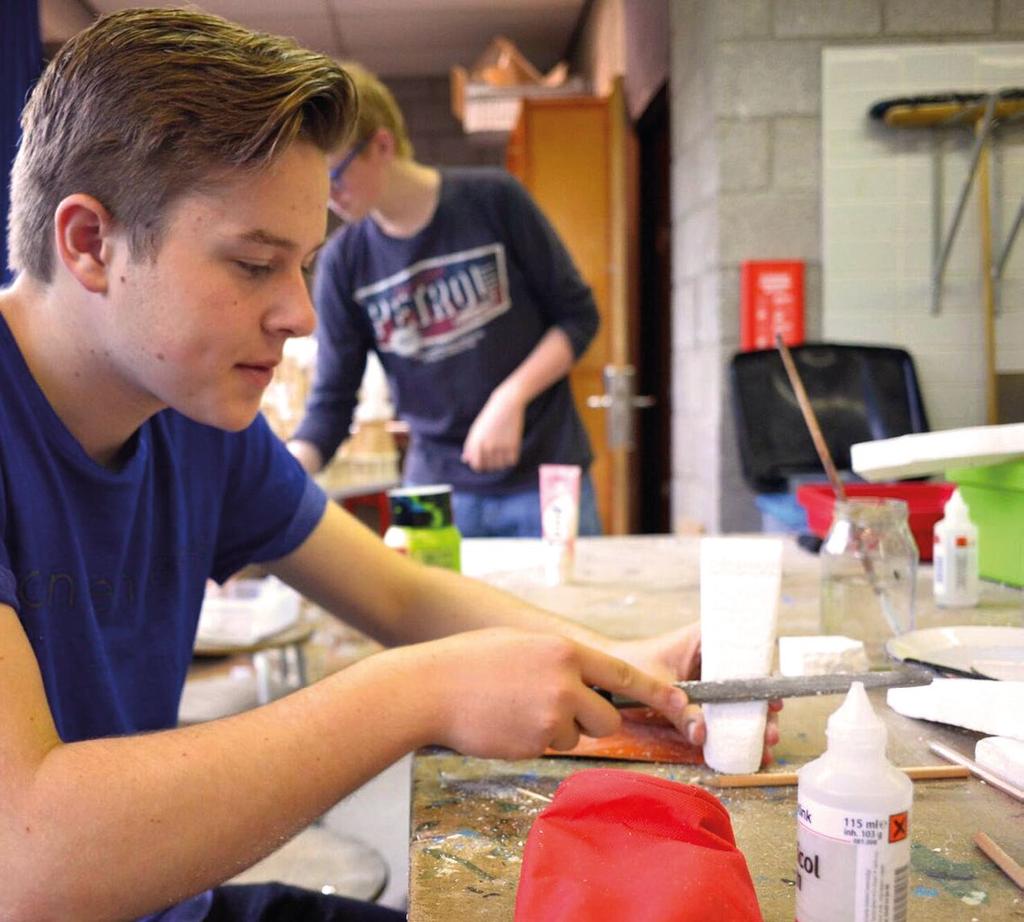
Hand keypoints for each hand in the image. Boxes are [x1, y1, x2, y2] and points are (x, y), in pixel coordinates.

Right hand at [409, 628, 692, 760]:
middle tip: (557, 708)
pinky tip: (507, 723)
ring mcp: (550, 715)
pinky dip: (534, 741)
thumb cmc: (472, 660)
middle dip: (591, 719)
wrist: (431, 687)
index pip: (622, 673)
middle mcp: (565, 682)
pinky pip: (550, 747)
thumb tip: (588, 679)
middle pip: (607, 716)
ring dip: (558, 730)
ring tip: (518, 710)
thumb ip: (560, 660)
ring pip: (578, 735)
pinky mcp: (534, 743)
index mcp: (564, 651)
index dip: (653, 691)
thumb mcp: (523, 644)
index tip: (681, 702)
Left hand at [461, 387, 524, 471]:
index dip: (480, 465)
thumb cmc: (489, 417)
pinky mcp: (514, 445)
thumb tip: (465, 460)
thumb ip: (470, 446)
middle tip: (495, 453)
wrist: (506, 404)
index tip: (484, 461)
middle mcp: (488, 446)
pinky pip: (512, 461)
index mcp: (476, 443)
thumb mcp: (476, 430)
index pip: (476, 465)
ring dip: (502, 462)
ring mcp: (501, 446)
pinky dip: (511, 458)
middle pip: (489, 467)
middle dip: (491, 463)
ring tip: (502, 451)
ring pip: (501, 465)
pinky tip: (510, 449)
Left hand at [607, 624, 782, 762]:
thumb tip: (701, 732)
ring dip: (755, 722)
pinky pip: (725, 713)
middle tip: (770, 731)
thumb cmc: (630, 664)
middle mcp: (714, 655)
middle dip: (763, 707)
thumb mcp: (657, 684)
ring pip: (742, 698)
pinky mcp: (705, 698)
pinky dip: (736, 730)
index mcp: (705, 637)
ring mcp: (711, 677)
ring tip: (765, 746)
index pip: (745, 647)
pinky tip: (750, 750)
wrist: (609, 676)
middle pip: (749, 679)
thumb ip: (678, 709)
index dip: (762, 673)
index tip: (772, 697)